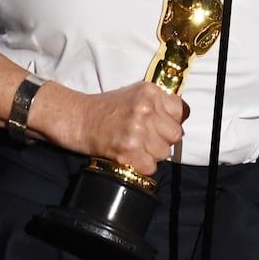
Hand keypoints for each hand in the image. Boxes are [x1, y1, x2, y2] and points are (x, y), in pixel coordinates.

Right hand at [57, 81, 187, 176]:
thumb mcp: (136, 95)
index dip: (172, 121)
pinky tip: (131, 157)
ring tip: (137, 147)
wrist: (77, 118)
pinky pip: (150, 166)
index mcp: (150, 92)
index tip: (162, 125)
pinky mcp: (126, 150)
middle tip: (148, 139)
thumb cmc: (106, 108)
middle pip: (175, 134)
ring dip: (152, 154)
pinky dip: (141, 166)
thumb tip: (180, 119)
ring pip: (164, 152)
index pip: (181, 111)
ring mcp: (136, 130)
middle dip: (164, 139)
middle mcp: (145, 109)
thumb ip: (159, 103)